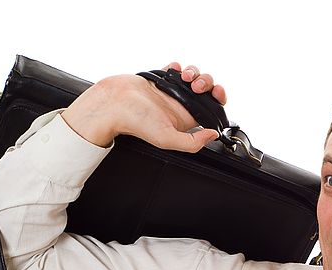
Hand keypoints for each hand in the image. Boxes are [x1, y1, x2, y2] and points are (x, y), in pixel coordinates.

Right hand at [61, 61, 226, 151]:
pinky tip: (174, 69)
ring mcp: (170, 91)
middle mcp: (180, 105)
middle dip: (206, 82)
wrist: (113, 104)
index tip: (216, 93)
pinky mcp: (159, 79)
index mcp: (185, 120)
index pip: (211, 108)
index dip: (218, 98)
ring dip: (193, 72)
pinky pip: (175, 69)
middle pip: (205, 89)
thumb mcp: (167, 139)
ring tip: (184, 76)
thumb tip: (213, 135)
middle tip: (196, 85)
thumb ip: (192, 142)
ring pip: (192, 77)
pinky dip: (178, 66)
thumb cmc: (135, 123)